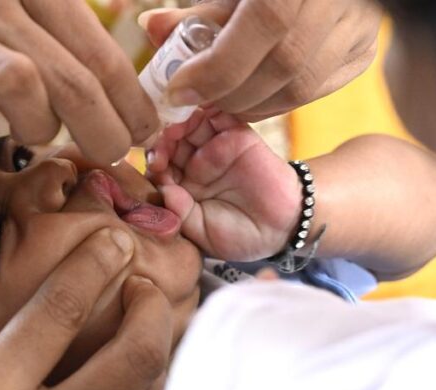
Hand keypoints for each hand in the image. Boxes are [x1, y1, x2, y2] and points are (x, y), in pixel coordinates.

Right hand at [0, 0, 158, 164]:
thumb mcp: (22, 27)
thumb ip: (71, 45)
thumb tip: (138, 96)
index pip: (99, 54)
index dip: (131, 102)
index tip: (146, 133)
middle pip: (73, 79)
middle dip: (103, 131)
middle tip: (111, 157)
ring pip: (23, 84)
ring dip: (37, 124)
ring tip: (31, 134)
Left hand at [139, 0, 381, 120]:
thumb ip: (199, 11)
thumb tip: (150, 29)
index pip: (268, 22)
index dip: (219, 65)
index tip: (179, 91)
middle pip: (285, 64)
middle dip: (230, 93)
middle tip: (194, 100)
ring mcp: (361, 27)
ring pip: (302, 88)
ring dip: (252, 104)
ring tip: (218, 100)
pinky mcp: (364, 51)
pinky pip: (317, 91)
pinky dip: (276, 102)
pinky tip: (250, 96)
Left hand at [149, 108, 300, 261]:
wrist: (282, 226)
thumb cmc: (240, 235)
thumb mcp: (202, 232)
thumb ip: (180, 212)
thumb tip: (162, 189)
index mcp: (182, 187)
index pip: (158, 168)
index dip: (153, 164)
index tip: (155, 166)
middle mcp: (194, 164)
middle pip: (170, 142)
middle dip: (162, 140)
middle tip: (162, 143)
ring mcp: (215, 147)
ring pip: (189, 125)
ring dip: (179, 122)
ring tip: (177, 128)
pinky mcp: (236, 134)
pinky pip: (219, 115)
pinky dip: (207, 108)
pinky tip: (197, 111)